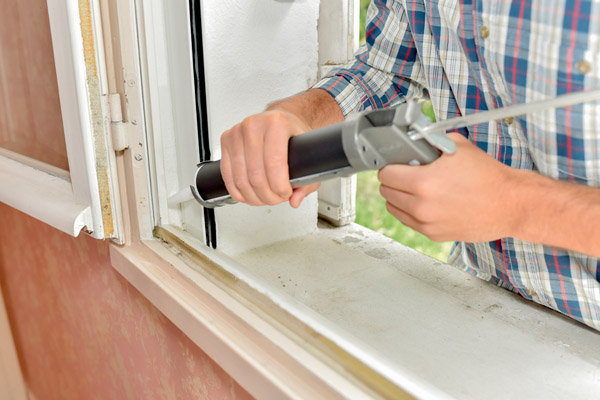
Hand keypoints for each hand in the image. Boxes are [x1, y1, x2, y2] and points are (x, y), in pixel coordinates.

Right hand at [220, 110, 320, 207]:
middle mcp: (254, 125)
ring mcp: (237, 132)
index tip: (285, 193)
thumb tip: (295, 200)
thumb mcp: (307, 154)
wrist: (279, 121)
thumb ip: (306, 181)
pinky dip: (238, 192)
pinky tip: (249, 195)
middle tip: (277, 198)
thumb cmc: (291, 134)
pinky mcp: (225, 141)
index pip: (274, 163)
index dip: (279, 186)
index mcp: (276, 124)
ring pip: (241, 179)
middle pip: (256, 175)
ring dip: (253, 196)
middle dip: (268, 195)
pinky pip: (227, 176)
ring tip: (264, 198)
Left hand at [378, 133, 518, 242]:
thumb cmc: (488, 176)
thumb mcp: (458, 147)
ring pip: (394, 209)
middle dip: (393, 181)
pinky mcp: (434, 234)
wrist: (510, 204)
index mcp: (423, 182)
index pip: (385, 175)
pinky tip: (424, 202)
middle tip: (405, 174)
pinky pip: (409, 221)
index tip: (395, 164)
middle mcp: (421, 206)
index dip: (390, 166)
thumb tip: (413, 141)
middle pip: (386, 192)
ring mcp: (427, 223)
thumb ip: (430, 143)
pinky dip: (411, 211)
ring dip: (399, 197)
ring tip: (413, 188)